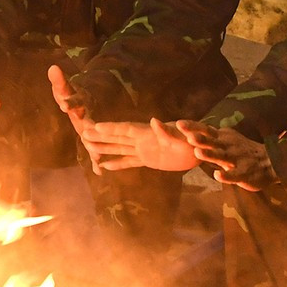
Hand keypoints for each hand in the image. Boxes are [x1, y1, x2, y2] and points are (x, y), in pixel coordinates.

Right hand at [47, 66, 199, 172]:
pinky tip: (105, 166)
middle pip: (117, 137)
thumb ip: (167, 131)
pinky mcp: (148, 160)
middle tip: (83, 133)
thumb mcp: (181, 136)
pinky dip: (117, 163)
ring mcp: (144, 150)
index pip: (125, 129)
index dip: (110, 128)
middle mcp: (143, 140)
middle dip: (101, 136)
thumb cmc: (195, 141)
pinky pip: (129, 162)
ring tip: (88, 147)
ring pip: (119, 148)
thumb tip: (153, 121)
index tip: (94, 126)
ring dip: (105, 148)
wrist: (204, 150)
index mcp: (149, 133)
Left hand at [176, 122, 274, 190]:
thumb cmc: (242, 151)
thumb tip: (190, 131)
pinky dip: (226, 175)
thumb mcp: (226, 139)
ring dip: (210, 154)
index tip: (178, 124)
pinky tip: (218, 176)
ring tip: (198, 153)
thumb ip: (210, 137)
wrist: (270, 161)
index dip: (193, 127)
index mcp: (222, 137)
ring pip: (221, 157)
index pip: (206, 130)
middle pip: (212, 142)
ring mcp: (236, 159)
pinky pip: (234, 175)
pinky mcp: (244, 173)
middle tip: (187, 136)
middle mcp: (227, 146)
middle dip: (200, 139)